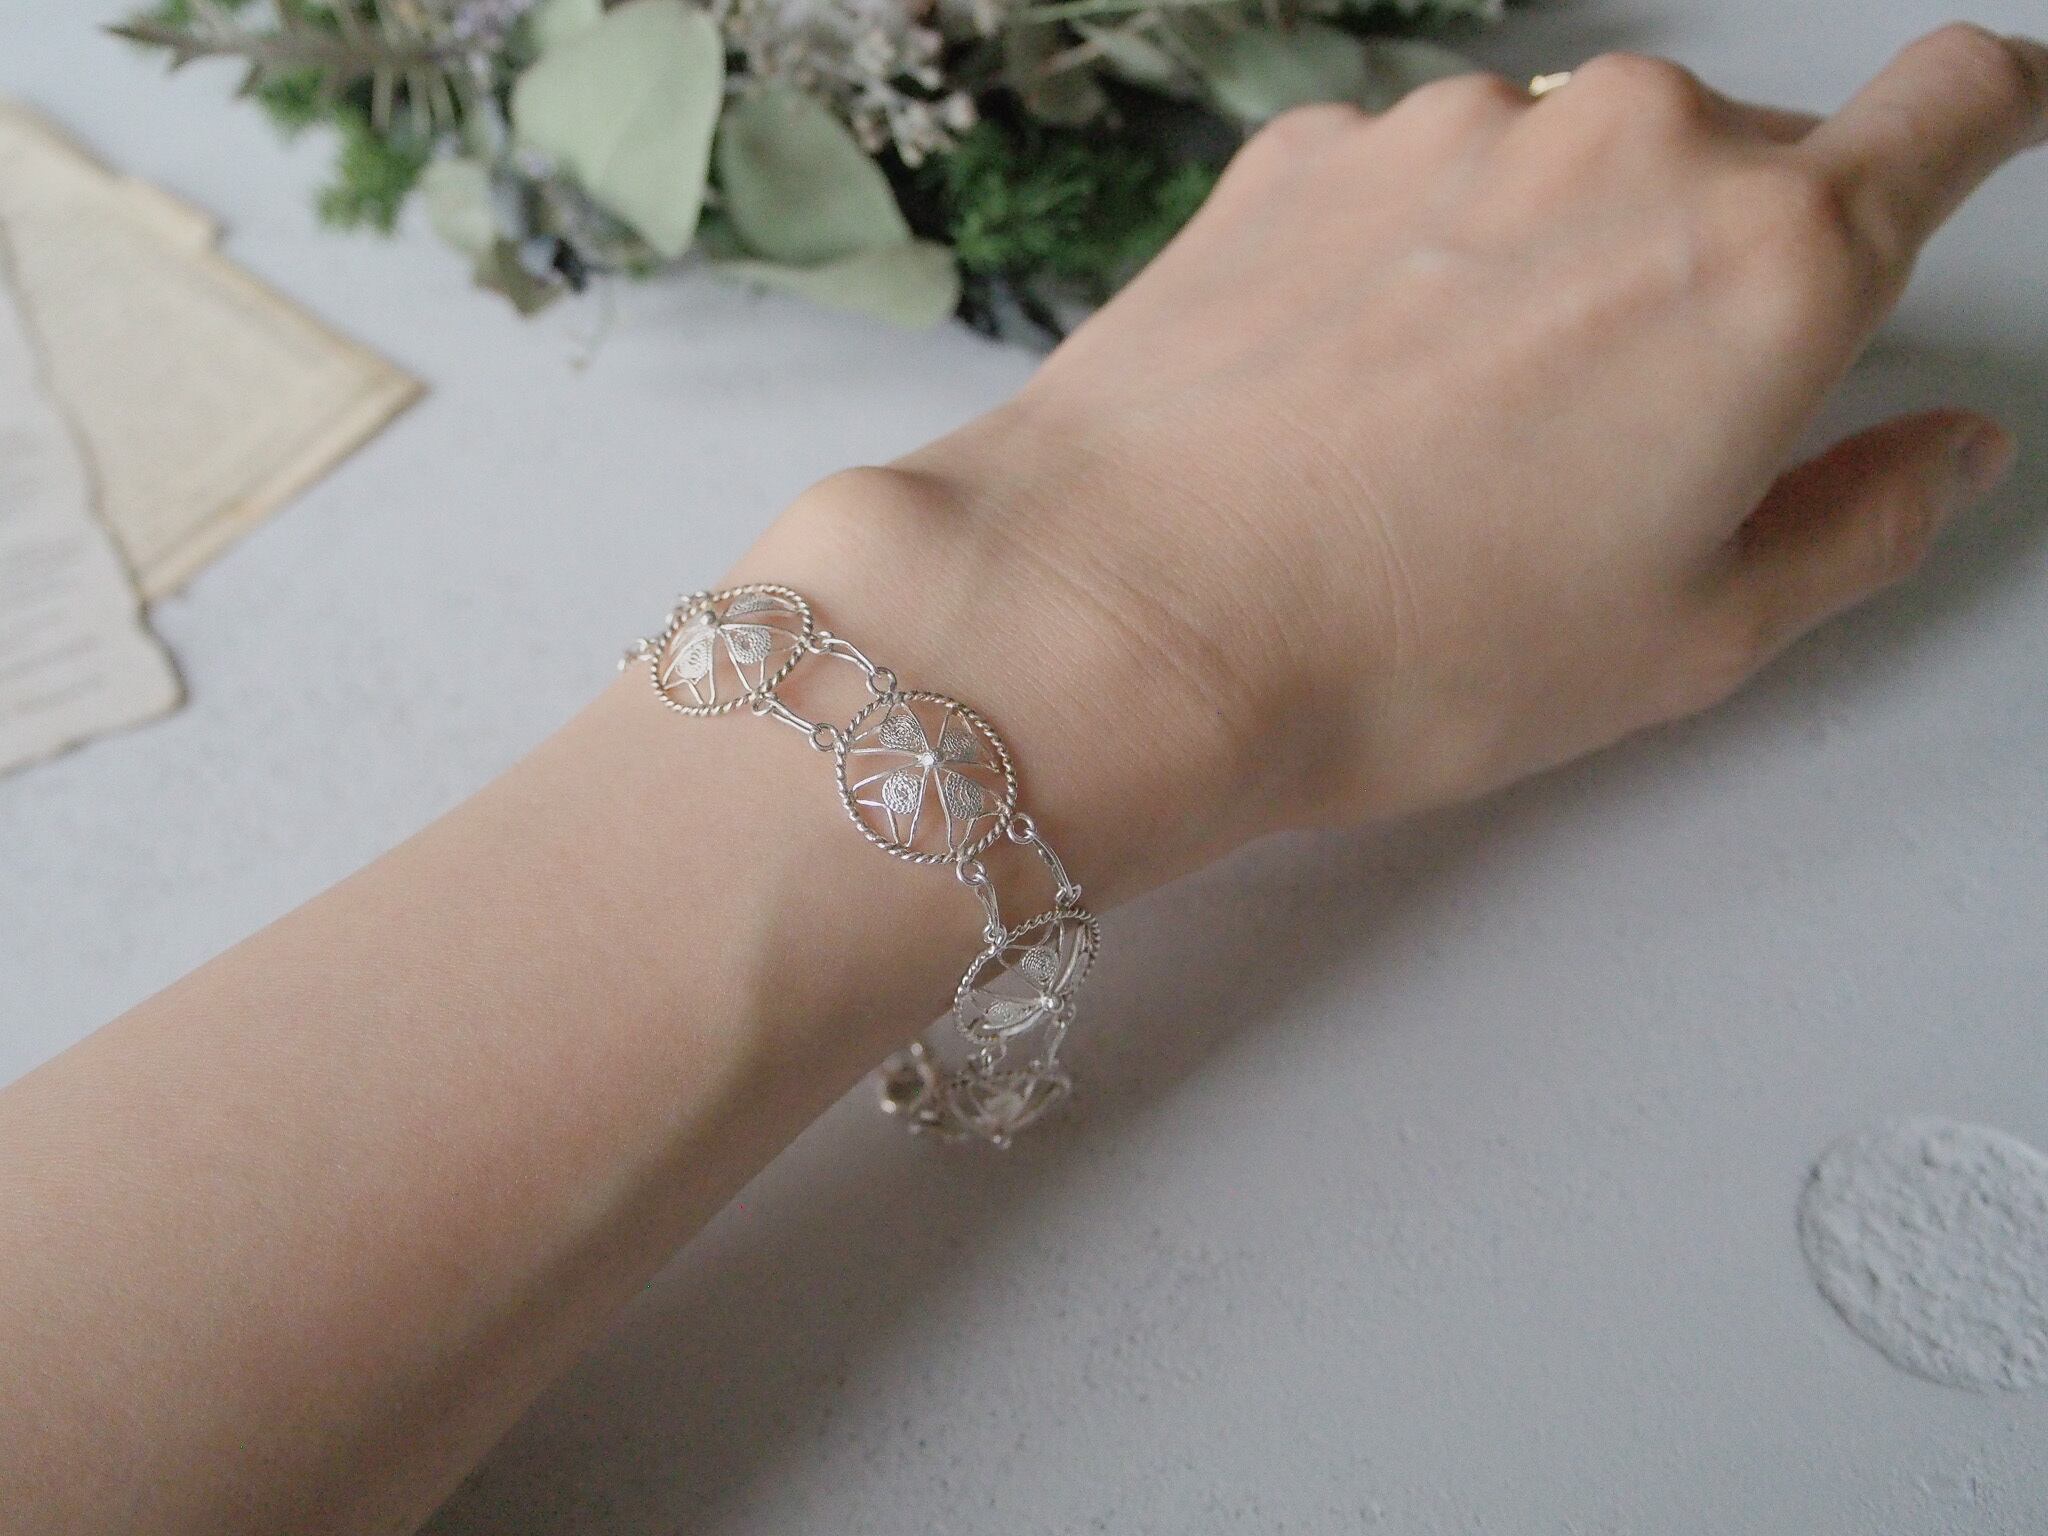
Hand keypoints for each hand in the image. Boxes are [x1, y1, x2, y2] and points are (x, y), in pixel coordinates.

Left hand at [746, 26, 2045, 898]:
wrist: (1131, 613)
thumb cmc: (1411, 650)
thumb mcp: (1695, 636)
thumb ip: (1861, 518)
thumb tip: (1943, 447)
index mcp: (1770, 258)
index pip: (1955, 103)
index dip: (1978, 122)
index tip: (1965, 144)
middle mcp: (1625, 144)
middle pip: (1737, 165)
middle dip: (1708, 273)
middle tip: (1608, 444)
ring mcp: (1454, 130)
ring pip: (1569, 171)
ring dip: (1550, 267)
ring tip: (1444, 439)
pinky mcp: (1312, 147)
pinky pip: (1423, 183)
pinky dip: (1417, 261)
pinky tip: (1343, 391)